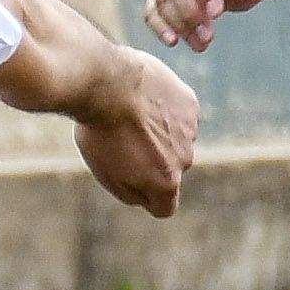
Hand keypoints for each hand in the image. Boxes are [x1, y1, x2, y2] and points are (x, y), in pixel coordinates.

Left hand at [70, 46, 201, 216]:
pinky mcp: (189, 103)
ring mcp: (190, 130)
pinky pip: (179, 114)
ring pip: (175, 140)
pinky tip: (144, 98)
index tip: (129, 178)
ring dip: (160, 133)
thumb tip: (147, 196)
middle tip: (123, 138)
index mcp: (165, 182)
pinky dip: (165, 109)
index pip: (165, 207)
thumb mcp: (105, 173)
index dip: (146, 197)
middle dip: (152, 160)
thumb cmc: (99, 131)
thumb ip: (131, 193)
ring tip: (131, 115)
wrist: (106, 83)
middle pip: (170, 170)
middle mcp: (185, 159)